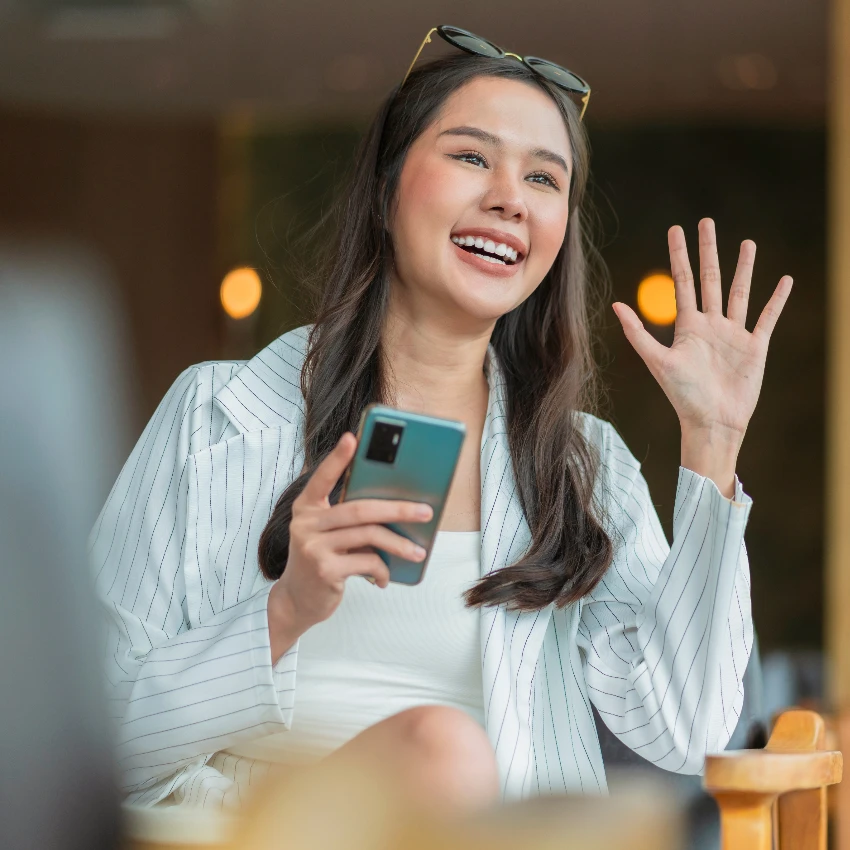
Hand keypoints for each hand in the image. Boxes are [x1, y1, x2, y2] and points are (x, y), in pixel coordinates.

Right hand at [267, 432, 432, 661]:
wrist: (296, 600)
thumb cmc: (321, 559)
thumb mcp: (327, 534)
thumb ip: (349, 519)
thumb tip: (397, 509)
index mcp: (307, 507)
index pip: (322, 477)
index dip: (338, 458)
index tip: (353, 438)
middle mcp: (306, 523)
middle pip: (360, 509)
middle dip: (397, 509)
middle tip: (425, 511)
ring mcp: (313, 547)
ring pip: (369, 536)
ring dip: (399, 544)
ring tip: (418, 552)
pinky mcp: (324, 570)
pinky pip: (367, 562)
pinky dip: (382, 570)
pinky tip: (384, 578)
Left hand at [612, 218, 792, 446]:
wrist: (711, 422)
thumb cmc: (682, 396)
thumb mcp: (658, 361)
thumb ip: (638, 333)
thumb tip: (616, 304)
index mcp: (687, 326)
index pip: (683, 282)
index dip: (679, 256)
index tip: (676, 230)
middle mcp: (710, 325)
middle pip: (710, 279)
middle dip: (708, 251)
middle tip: (706, 222)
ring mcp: (734, 334)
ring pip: (739, 292)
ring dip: (743, 268)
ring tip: (747, 243)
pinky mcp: (754, 347)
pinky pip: (767, 318)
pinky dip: (776, 300)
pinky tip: (783, 280)